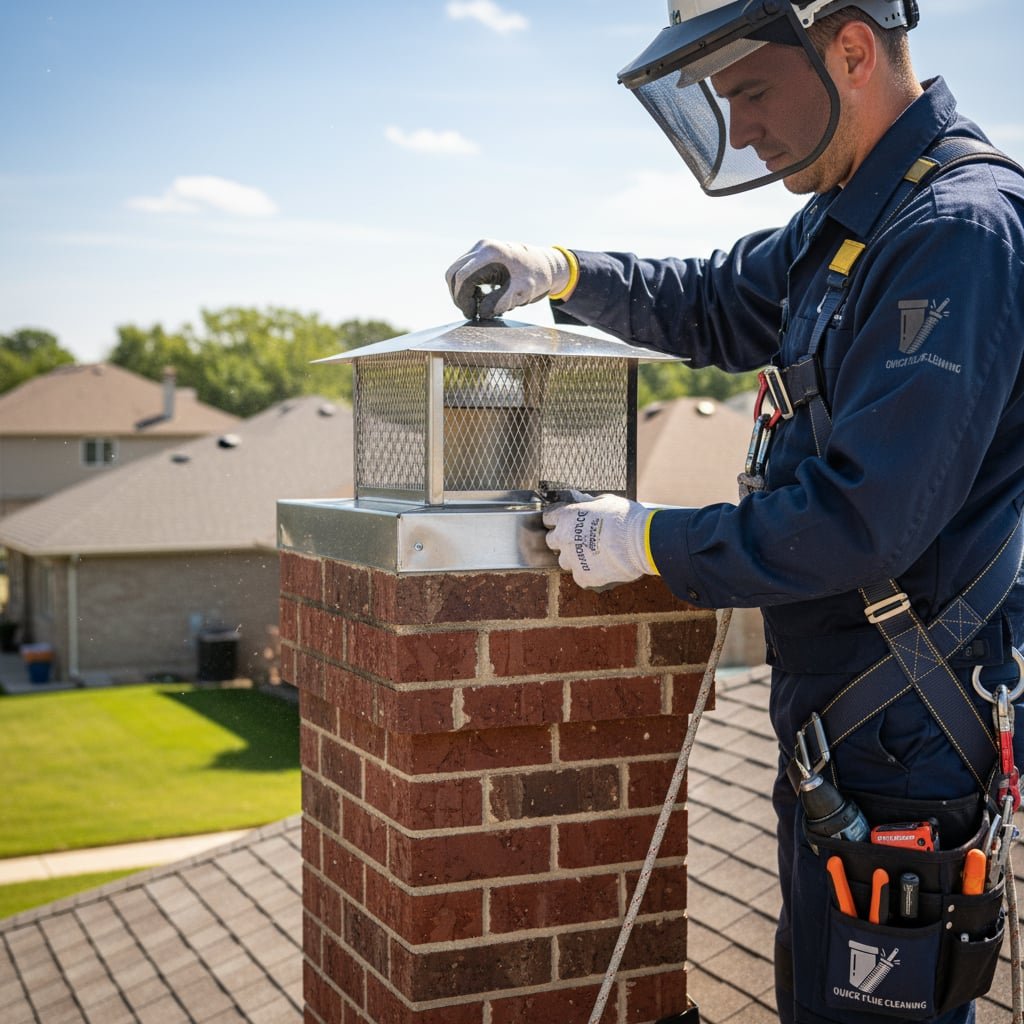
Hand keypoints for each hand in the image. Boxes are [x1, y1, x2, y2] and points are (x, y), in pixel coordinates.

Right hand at [445, 239, 570, 318]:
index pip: (463, 277)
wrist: (547, 264)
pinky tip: (480, 297)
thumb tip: (480, 313)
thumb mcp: (519, 294)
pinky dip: (467, 286)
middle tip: (471, 313)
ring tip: (477, 306)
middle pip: (453, 273)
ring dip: (461, 291)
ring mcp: (480, 248)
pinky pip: (464, 270)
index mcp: (491, 253)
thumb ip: (498, 304)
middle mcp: (482, 247)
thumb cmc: (536, 277)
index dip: (462, 299)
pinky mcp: (481, 254)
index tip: (472, 314)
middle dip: (458, 296)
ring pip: (456, 272)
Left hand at [542, 491, 654, 589]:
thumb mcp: (605, 501)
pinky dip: (587, 573)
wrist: (641, 541)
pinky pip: (580, 576)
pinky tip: (600, 567)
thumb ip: (588, 502)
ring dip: (574, 558)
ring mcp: (572, 559)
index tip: (565, 521)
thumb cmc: (625, 518)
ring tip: (592, 554)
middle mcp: (564, 538)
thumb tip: (581, 499)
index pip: (549, 518)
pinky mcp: (583, 576)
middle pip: (551, 541)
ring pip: (564, 561)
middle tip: (578, 538)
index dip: (558, 519)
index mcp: (567, 516)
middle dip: (562, 539)